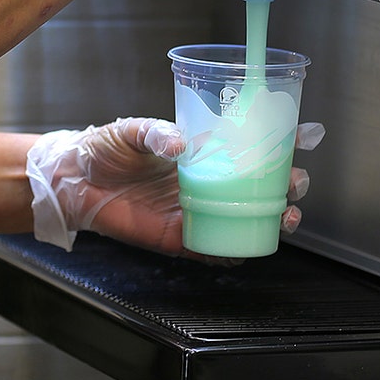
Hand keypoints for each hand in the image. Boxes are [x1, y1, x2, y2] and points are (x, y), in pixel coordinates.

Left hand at [26, 118, 321, 258]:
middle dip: (289, 184)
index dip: (283, 140)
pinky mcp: (177, 237)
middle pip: (261, 186)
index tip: (307, 134)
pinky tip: (250, 246)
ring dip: (274, 219)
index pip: (250, 145)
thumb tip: (181, 143)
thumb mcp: (132, 130)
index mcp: (202, 151)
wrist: (73, 179)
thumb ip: (156, 132)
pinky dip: (235, 250)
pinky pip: (214, 248)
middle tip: (295, 180)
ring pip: (247, 219)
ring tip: (287, 216)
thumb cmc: (103, 149)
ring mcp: (195, 210)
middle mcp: (205, 181)